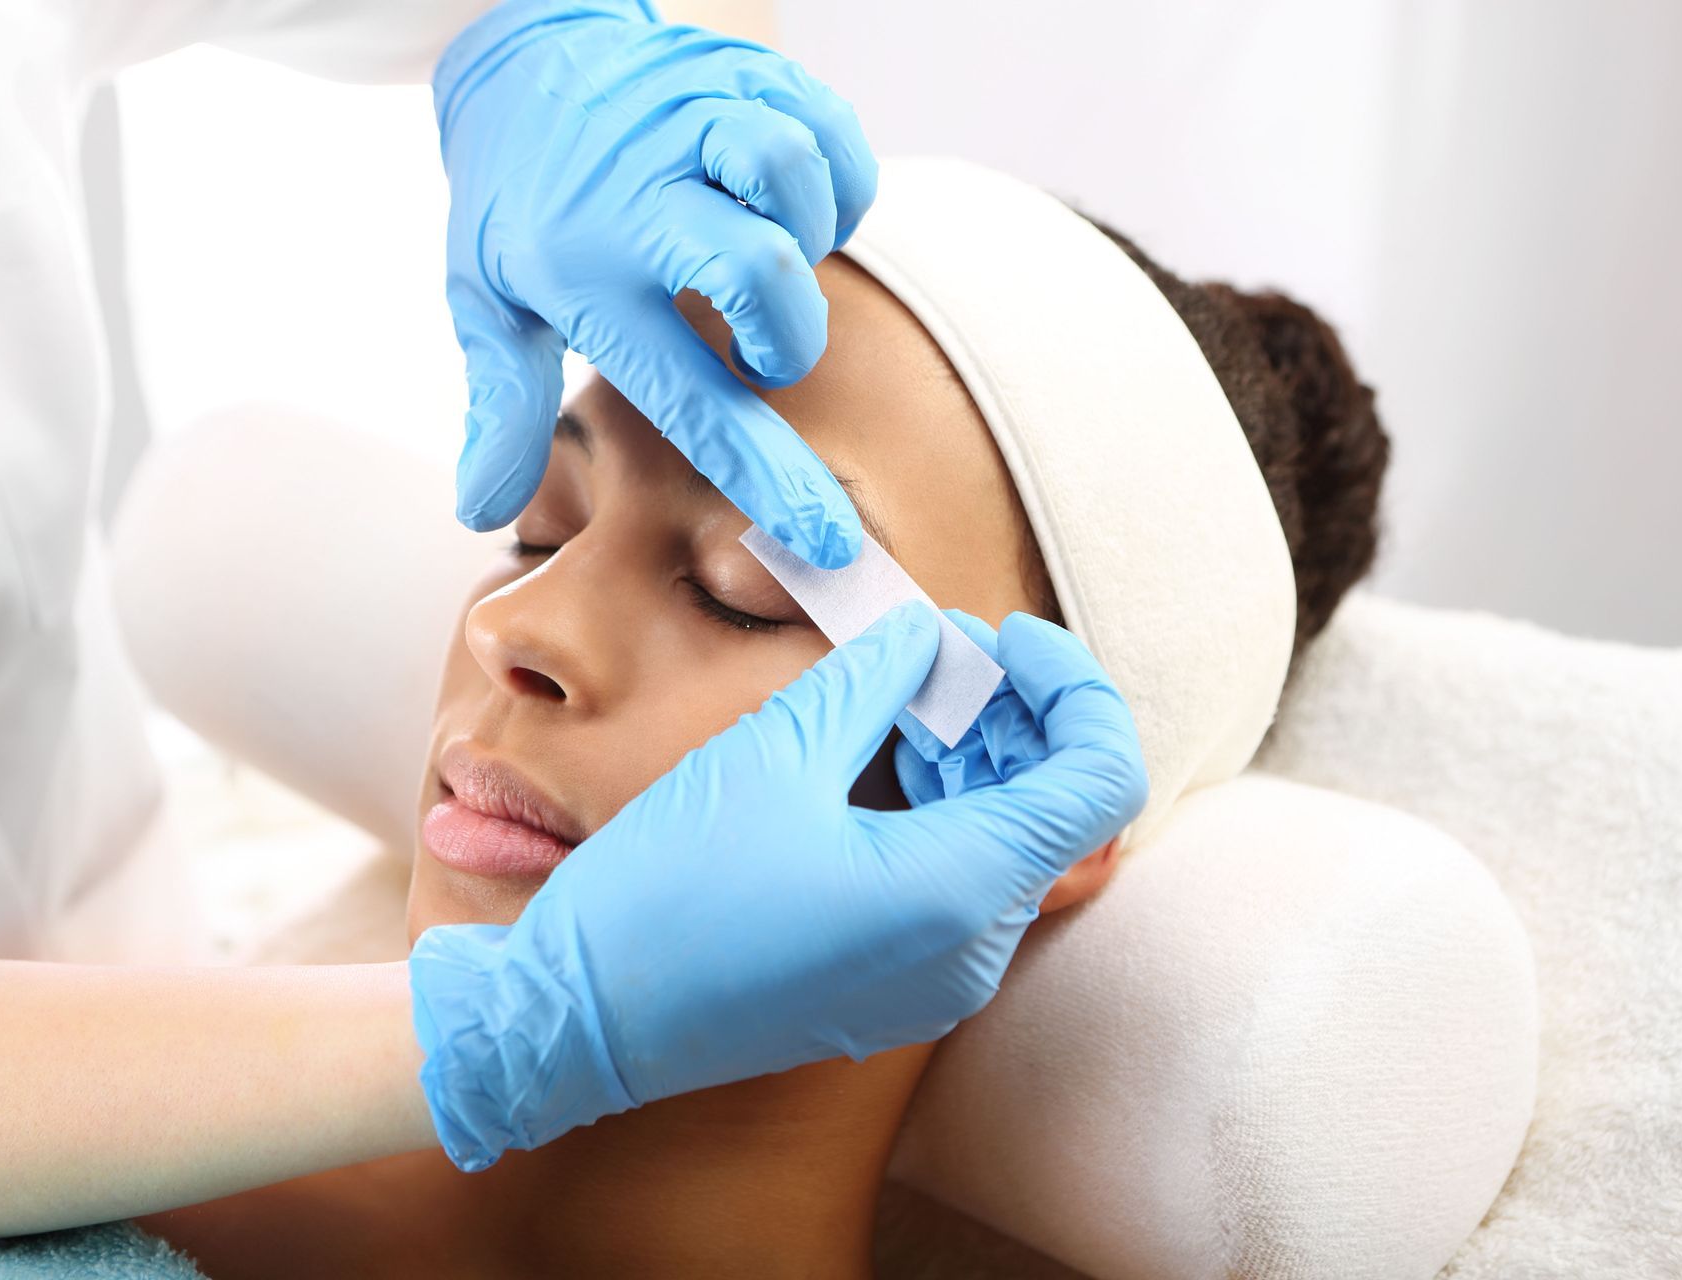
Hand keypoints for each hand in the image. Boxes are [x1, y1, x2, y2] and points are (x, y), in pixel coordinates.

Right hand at [409, 602, 1147, 1170]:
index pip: (1101, 779)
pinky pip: (959, 889)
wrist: (580, 1021)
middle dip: (1014, 715)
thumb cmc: (668, 894)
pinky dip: (942, 813)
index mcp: (958, 893)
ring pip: (1008, 848)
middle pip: (1058, 810)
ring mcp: (935, 985)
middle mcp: (969, 955)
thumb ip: (876, 680)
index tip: (1009, 638)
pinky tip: (874, 764)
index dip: (1074, 688)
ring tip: (898, 696)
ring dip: (975, 760)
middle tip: (936, 650)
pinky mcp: (894, 992)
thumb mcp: (776, 754)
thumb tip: (929, 636)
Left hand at [433, 0, 876, 567]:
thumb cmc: (516, 202)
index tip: (827, 538)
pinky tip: (797, 208)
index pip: (690, 396)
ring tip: (772, 256)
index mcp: (584, 272)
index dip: (766, 476)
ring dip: (807, 238)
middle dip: (788, 334)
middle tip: (763, 350)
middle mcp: (641, 193)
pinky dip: (838, 182)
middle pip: (758, 271)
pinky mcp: (743, 72)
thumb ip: (503, 405)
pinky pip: (830, 132)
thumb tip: (484, 508)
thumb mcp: (486, 302)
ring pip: (792, 176)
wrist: (523, 57)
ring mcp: (695, 119)